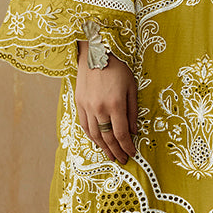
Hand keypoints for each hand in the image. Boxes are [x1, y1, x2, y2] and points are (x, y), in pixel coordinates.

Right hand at [75, 43, 137, 163]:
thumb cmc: (118, 67)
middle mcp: (99, 108)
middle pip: (107, 138)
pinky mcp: (79, 103)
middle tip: (122, 160)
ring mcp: (87, 107)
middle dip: (116, 151)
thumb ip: (132, 111)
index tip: (132, 154)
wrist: (95, 51)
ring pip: (95, 134)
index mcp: (115, 104)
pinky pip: (84, 126)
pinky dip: (91, 137)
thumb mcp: (131, 87)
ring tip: (110, 156)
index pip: (121, 133)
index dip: (127, 146)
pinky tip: (97, 142)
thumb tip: (134, 131)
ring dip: (103, 148)